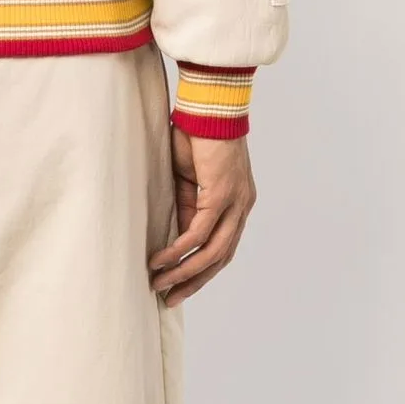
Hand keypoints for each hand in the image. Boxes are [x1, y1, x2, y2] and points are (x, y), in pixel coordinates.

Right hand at [148, 128, 256, 306]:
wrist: (207, 105)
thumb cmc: (196, 134)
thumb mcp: (190, 177)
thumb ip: (189, 205)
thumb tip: (181, 236)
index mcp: (239, 202)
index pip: (223, 246)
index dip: (202, 268)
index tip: (180, 283)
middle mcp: (242, 207)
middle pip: (221, 258)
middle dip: (194, 281)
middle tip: (171, 298)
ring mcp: (236, 202)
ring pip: (213, 252)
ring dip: (185, 272)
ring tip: (161, 284)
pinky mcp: (221, 194)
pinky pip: (199, 232)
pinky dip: (179, 249)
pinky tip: (162, 259)